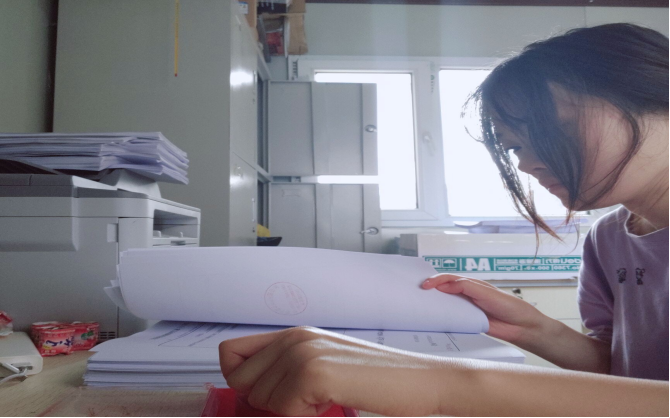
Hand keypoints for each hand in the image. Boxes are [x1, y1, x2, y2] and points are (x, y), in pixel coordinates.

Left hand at [219, 326, 451, 416]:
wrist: (419, 381)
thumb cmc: (376, 380)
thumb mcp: (324, 368)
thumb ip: (287, 372)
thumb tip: (250, 395)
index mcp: (293, 334)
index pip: (230, 354)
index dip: (240, 381)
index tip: (267, 396)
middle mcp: (293, 338)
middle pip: (240, 381)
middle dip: (266, 403)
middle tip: (306, 401)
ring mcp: (303, 353)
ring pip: (259, 399)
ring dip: (289, 412)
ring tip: (325, 400)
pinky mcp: (314, 373)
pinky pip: (281, 409)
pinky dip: (304, 417)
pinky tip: (331, 404)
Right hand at [422, 274, 551, 344]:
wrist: (521, 326)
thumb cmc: (509, 305)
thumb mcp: (486, 293)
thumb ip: (466, 287)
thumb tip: (445, 285)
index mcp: (471, 284)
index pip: (449, 278)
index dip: (436, 280)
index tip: (425, 286)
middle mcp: (468, 295)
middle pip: (445, 290)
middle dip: (431, 290)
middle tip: (417, 293)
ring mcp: (467, 308)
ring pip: (447, 304)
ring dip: (436, 305)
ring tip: (421, 306)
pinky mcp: (469, 322)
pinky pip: (453, 319)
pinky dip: (443, 318)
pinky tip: (435, 320)